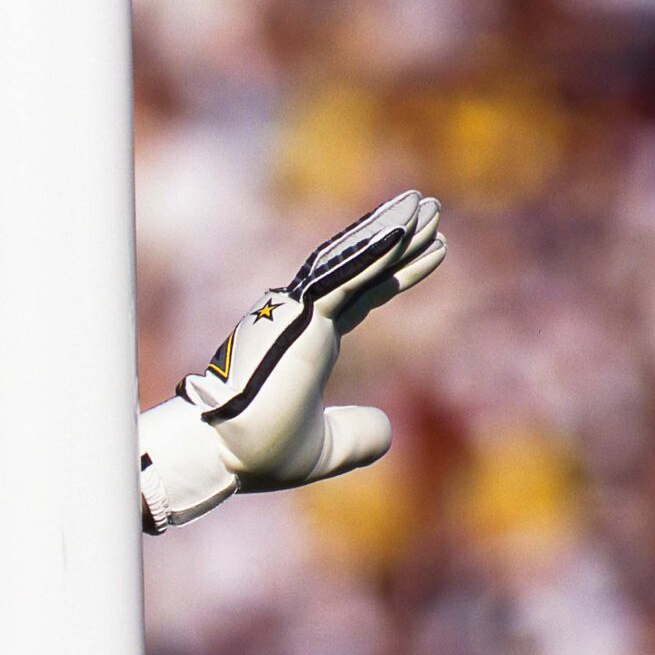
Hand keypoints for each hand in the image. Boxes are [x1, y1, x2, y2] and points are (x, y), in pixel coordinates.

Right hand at [137, 190, 446, 531]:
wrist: (219, 451)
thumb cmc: (257, 449)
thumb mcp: (325, 449)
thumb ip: (357, 436)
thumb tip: (389, 427)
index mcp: (308, 342)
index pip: (361, 295)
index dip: (398, 272)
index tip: (436, 249)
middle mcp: (301, 318)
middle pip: (361, 266)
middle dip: (399, 237)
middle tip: (431, 206)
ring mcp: (298, 312)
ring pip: (353, 261)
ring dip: (391, 230)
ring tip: (424, 203)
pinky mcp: (299, 317)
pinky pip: (345, 278)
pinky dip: (375, 253)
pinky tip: (404, 232)